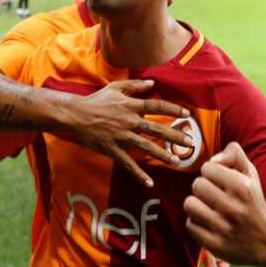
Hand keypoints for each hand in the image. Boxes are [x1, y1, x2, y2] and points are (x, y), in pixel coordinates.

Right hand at [66, 79, 193, 187]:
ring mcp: (121, 136)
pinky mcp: (112, 149)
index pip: (157, 106)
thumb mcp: (115, 88)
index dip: (173, 109)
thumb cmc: (96, 100)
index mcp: (130, 105)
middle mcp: (128, 121)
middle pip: (156, 128)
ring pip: (145, 146)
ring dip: (162, 154)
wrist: (75, 115)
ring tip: (176, 161)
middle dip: (174, 136)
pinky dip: (138, 174)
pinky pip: (128, 163)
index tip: (187, 115)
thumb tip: (152, 83)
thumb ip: (135, 85)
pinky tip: (149, 183)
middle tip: (190, 143)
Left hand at [184, 142, 265, 265]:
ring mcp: (224, 228)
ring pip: (190, 204)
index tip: (220, 181)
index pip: (207, 168)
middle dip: (203, 188)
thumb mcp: (250, 174)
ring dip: (197, 205)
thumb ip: (234, 154)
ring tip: (208, 208)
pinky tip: (209, 223)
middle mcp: (234, 208)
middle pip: (197, 185)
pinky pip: (190, 225)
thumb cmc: (252, 200)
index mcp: (242, 187)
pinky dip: (196, 223)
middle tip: (214, 195)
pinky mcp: (215, 245)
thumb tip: (213, 159)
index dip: (212, 173)